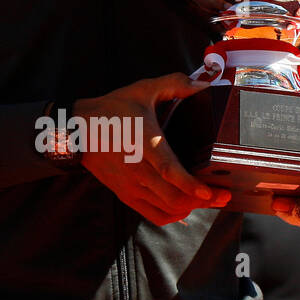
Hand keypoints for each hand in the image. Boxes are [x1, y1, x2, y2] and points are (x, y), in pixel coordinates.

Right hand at [75, 74, 231, 224]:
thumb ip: (173, 83)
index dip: (191, 185)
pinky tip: (183, 206)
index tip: (211, 191)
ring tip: (205, 199)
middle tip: (221, 195)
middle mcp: (137, 169)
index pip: (169, 170)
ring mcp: (130, 185)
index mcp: (143, 142)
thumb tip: (201, 84)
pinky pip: (155, 215)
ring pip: (168, 209)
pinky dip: (174, 215)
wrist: (77, 129)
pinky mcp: (125, 194)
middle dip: (203, 201)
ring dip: (190, 208)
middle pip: (174, 197)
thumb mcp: (141, 89)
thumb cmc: (111, 109)